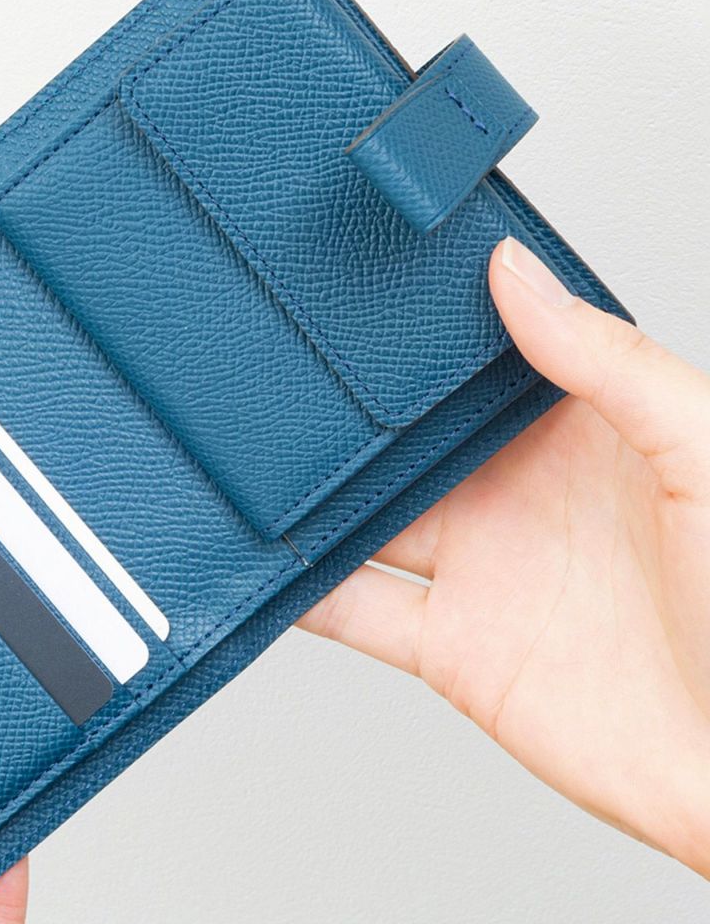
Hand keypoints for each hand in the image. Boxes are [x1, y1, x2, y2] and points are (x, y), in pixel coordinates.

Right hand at [300, 236, 709, 875]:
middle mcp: (517, 494)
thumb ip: (611, 363)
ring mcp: (478, 569)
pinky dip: (302, 590)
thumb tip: (518, 276)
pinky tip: (268, 559)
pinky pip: (353, 609)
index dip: (430, 329)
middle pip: (409, 437)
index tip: (370, 291)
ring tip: (259, 458)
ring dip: (316, 495)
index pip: (486, 360)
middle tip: (288, 370)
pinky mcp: (450, 647)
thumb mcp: (703, 450)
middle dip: (353, 409)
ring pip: (367, 516)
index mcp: (579, 434)